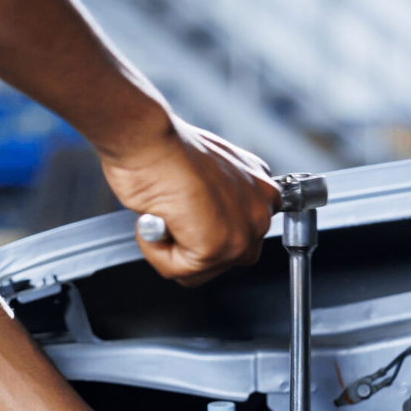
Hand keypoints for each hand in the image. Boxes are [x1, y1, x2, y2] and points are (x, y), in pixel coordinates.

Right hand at [100, 116, 279, 284]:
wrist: (150, 139)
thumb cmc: (167, 147)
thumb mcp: (207, 171)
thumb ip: (218, 198)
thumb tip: (202, 219)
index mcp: (261, 188)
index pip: (241, 232)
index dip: (205, 230)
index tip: (188, 218)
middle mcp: (261, 209)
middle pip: (228, 257)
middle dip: (194, 246)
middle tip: (172, 218)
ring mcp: (242, 231)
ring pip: (203, 270)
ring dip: (173, 252)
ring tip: (164, 215)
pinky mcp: (217, 248)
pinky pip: (180, 271)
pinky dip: (157, 252)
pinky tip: (156, 220)